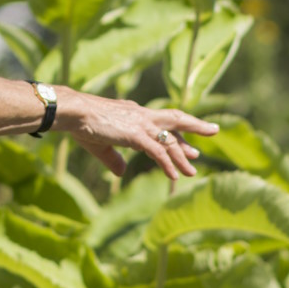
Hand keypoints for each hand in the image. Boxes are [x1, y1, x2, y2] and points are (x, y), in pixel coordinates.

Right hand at [55, 92, 217, 179]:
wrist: (74, 112)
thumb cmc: (82, 124)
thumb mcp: (102, 145)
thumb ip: (115, 159)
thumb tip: (123, 172)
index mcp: (135, 113)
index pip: (163, 123)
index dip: (178, 135)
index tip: (190, 146)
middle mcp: (142, 115)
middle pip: (176, 119)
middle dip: (196, 126)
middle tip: (214, 131)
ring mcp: (140, 124)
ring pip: (170, 139)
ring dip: (183, 156)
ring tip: (193, 171)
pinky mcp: (135, 135)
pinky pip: (157, 151)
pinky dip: (167, 164)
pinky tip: (174, 176)